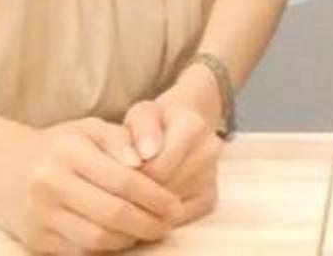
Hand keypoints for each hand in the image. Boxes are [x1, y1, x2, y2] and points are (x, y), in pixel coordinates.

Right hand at [0, 117, 182, 252]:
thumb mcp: (89, 129)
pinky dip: (106, 250)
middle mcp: (51, 183)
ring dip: (130, 241)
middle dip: (148, 223)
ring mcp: (40, 215)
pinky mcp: (34, 240)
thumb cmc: (58, 145)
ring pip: (97, 239)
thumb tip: (146, 162)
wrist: (0, 165)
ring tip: (149, 232)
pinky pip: (79, 252)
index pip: (124, 180)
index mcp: (69, 152)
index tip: (175, 205)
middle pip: (113, 214)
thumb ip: (121, 140)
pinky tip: (122, 240)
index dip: (155, 197)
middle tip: (168, 224)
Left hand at [122, 67, 223, 227]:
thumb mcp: (140, 115)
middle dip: (140, 190)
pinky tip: (152, 199)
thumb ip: (141, 128)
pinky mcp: (210, 197)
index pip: (156, 167)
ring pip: (170, 206)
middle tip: (126, 183)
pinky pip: (178, 217)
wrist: (179, 129)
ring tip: (138, 188)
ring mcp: (212, 176)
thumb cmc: (152, 125)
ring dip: (149, 203)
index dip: (131, 175)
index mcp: (192, 125)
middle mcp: (209, 150)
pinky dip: (159, 214)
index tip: (121, 171)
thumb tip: (146, 155)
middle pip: (164, 187)